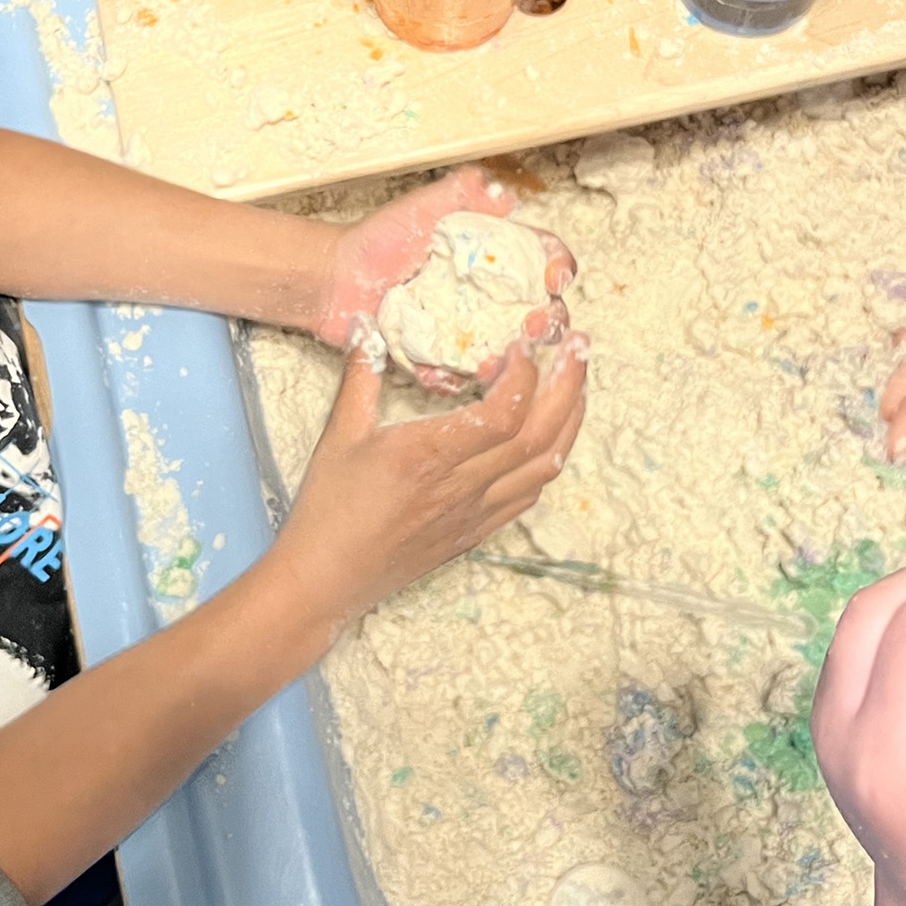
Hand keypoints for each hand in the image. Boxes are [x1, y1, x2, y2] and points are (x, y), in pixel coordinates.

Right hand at [271, 335, 588, 623]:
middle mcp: (462, 485)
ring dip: (570, 422)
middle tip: (579, 346)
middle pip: (539, 436)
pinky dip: (550, 459)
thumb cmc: (327, 509)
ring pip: (545, 466)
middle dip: (569, 387)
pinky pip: (529, 494)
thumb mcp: (338, 434)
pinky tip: (550, 436)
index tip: (522, 342)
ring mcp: (475, 512)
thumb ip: (359, 375)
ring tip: (576, 383)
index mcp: (428, 455)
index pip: (503, 414)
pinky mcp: (476, 531)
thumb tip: (363, 323)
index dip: (525, 375)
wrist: (326, 581)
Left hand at [316, 166, 575, 390]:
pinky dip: (451, 379)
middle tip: (534, 324)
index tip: (553, 276)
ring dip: (508, 363)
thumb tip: (502, 191)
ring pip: (507, 357)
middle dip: (549, 323)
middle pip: (543, 315)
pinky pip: (456, 377)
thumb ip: (462, 192)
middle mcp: (491, 299)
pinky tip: (440, 373)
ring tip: (489, 361)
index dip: (559, 268)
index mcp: (497, 259)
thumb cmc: (378, 239)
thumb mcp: (423, 208)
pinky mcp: (441, 360)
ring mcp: (468, 333)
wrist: (334, 278)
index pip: (545, 262)